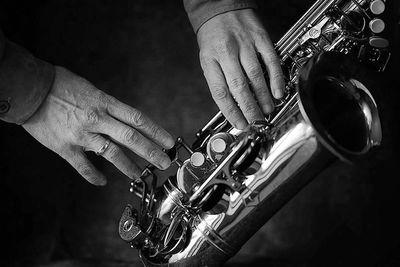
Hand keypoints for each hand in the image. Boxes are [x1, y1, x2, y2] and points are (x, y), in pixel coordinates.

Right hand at [22, 66, 174, 185]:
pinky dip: (94, 176)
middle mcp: (97, 119)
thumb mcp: (91, 90)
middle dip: (151, 152)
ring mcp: (82, 134)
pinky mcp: (65, 147)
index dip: (156, 131)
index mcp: (104, 102)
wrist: (30, 88)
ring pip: (112, 154)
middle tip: (165, 162)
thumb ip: (108, 107)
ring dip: (129, 166)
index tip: (169, 142)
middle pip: (131, 138)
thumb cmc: (61, 85)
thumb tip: (123, 121)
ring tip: (140, 174)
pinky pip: (83, 166)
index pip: (137, 119)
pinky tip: (103, 181)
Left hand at [197, 9, 284, 128]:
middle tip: (256, 121)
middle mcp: (226, 53)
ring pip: (255, 76)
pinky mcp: (260, 37)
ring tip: (267, 110)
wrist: (219, 7)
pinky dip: (275, 78)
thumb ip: (219, 80)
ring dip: (263, 97)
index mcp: (210, 60)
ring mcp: (244, 45)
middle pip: (239, 87)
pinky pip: (270, 60)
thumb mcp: (208, 59)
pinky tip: (278, 91)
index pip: (220, 92)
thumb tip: (233, 105)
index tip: (239, 123)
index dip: (231, 111)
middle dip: (249, 109)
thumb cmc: (213, 36)